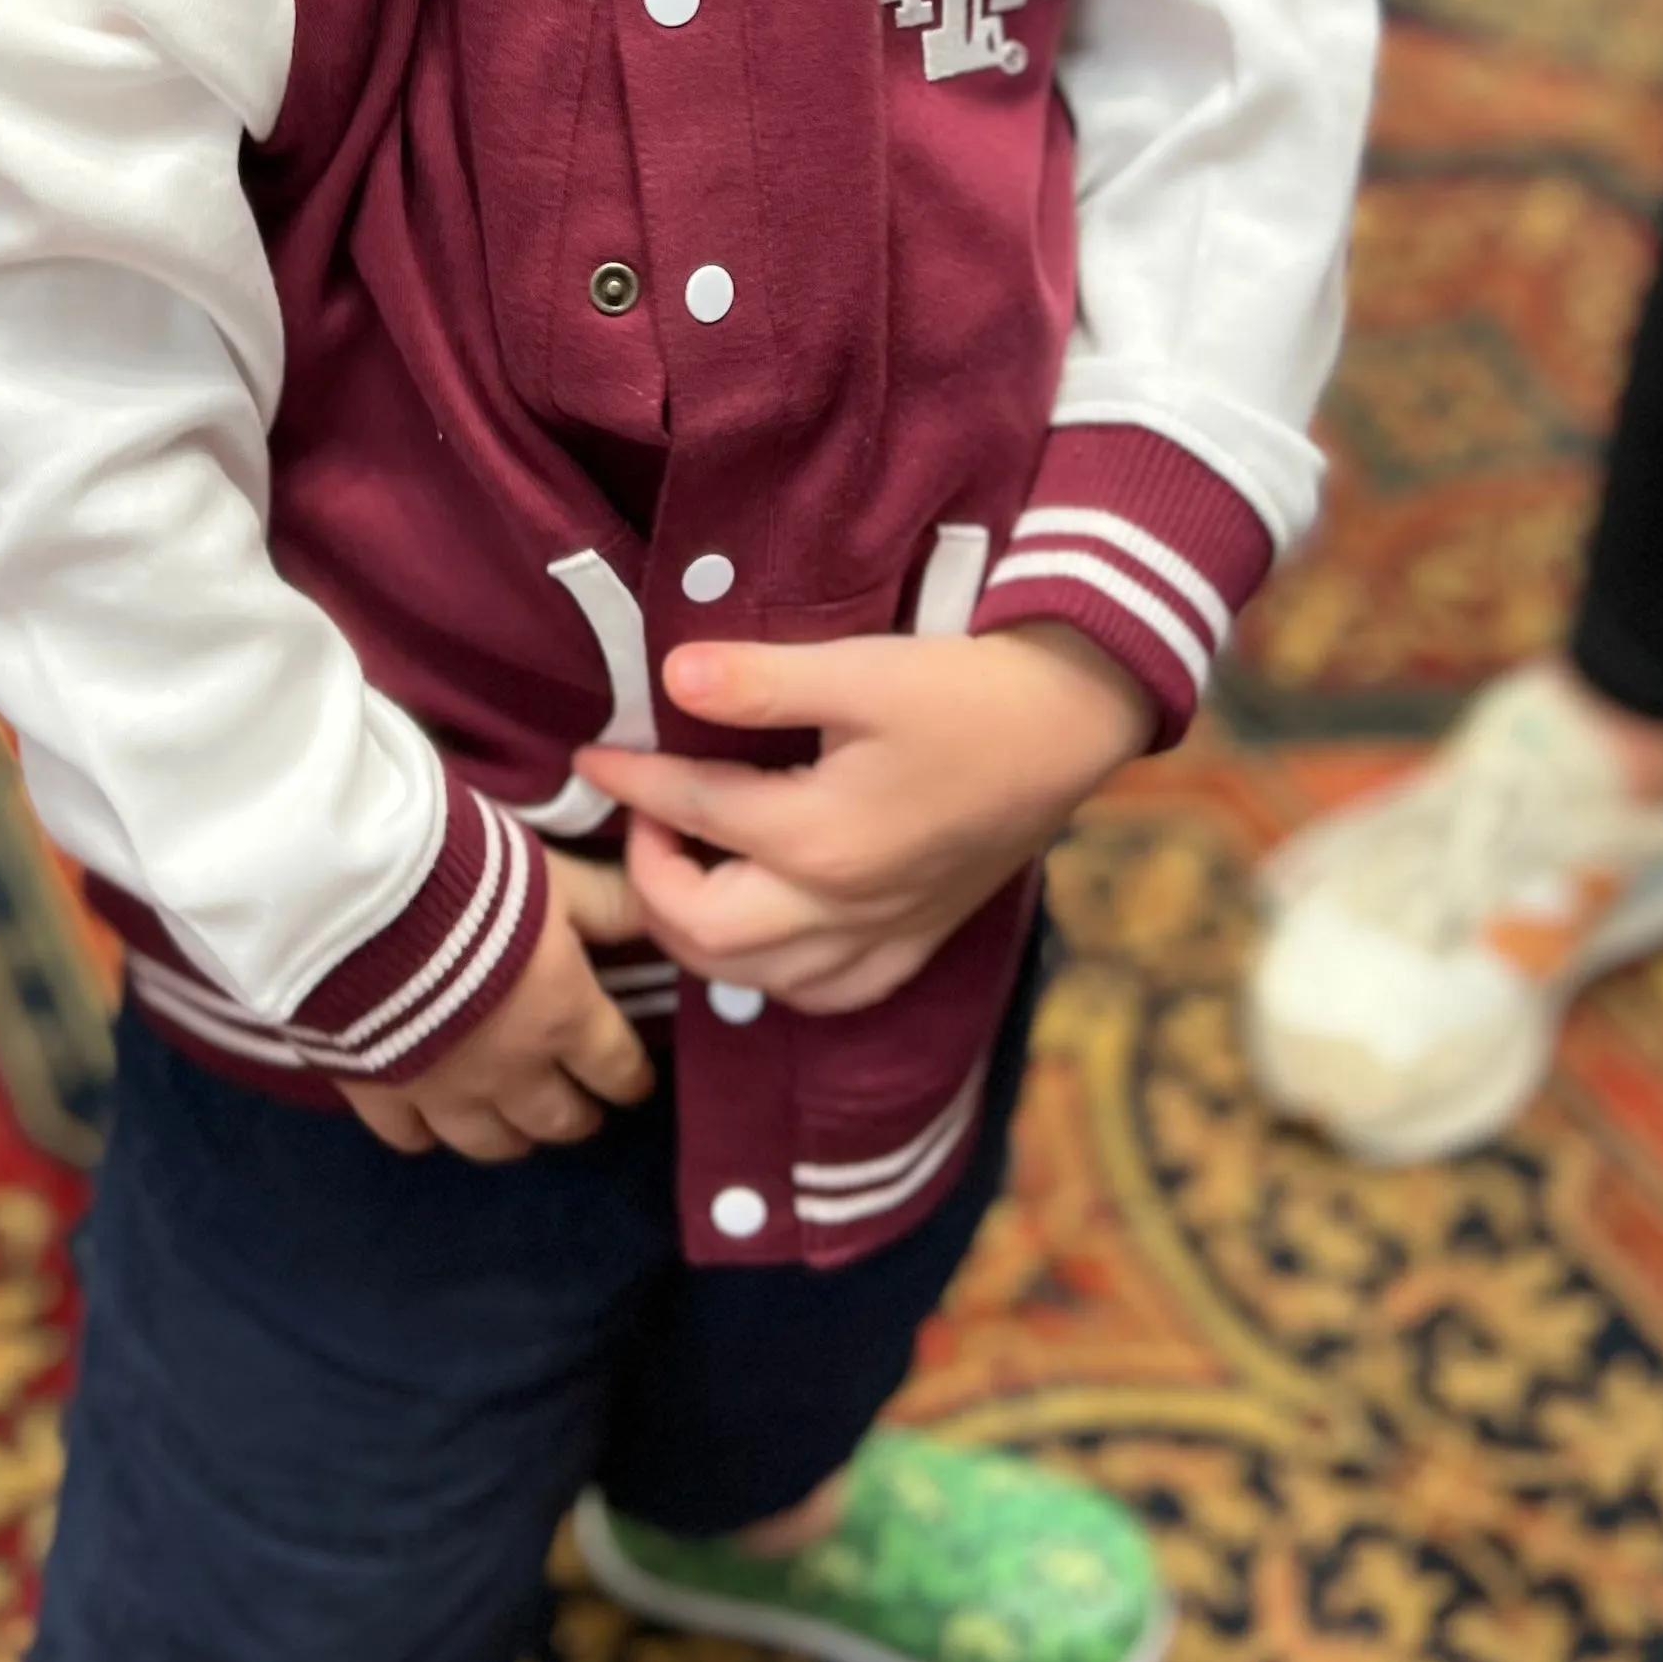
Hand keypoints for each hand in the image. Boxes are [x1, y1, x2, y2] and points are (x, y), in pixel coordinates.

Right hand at [338, 846, 654, 1162]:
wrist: (363, 900)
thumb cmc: (473, 879)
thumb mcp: (555, 878)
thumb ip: (609, 903)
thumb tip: (667, 908)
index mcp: (564, 1018)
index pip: (616, 1069)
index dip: (630, 1079)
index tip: (634, 1083)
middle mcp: (513, 1071)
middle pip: (557, 1119)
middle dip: (576, 1117)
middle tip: (581, 1110)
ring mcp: (445, 1092)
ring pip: (490, 1143)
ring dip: (512, 1137)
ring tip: (517, 1128)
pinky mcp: (381, 1093)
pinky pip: (412, 1138)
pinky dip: (427, 1135)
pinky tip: (430, 1122)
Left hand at [582, 623, 1150, 1018]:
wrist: (1071, 723)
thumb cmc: (965, 689)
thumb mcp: (860, 668)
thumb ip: (760, 682)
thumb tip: (670, 678)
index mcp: (819, 836)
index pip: (690, 815)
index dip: (628, 783)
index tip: (591, 758)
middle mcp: (843, 905)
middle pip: (705, 934)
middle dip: (651, 883)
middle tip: (645, 821)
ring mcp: (883, 934)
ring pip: (758, 979)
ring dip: (702, 937)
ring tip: (689, 870)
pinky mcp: (918, 942)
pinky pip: (827, 993)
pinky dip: (776, 974)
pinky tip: (769, 929)